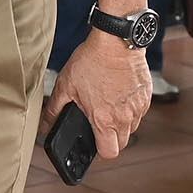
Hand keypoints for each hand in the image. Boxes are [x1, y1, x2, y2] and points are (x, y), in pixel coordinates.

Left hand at [48, 32, 149, 161]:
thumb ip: (54, 110)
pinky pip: (139, 112)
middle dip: (111, 137)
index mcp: (104, 119)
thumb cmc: (91, 61)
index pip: (109, 153)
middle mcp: (125, 117)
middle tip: (99, 120)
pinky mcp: (147, 96)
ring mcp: (138, 107)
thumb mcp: (65, 85)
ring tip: (108, 103)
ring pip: (131, 127)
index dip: (100, 149)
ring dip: (121, 122)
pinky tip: (119, 93)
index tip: (94, 139)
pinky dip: (130, 108)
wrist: (115, 40)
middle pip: (121, 143)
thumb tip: (45, 126)